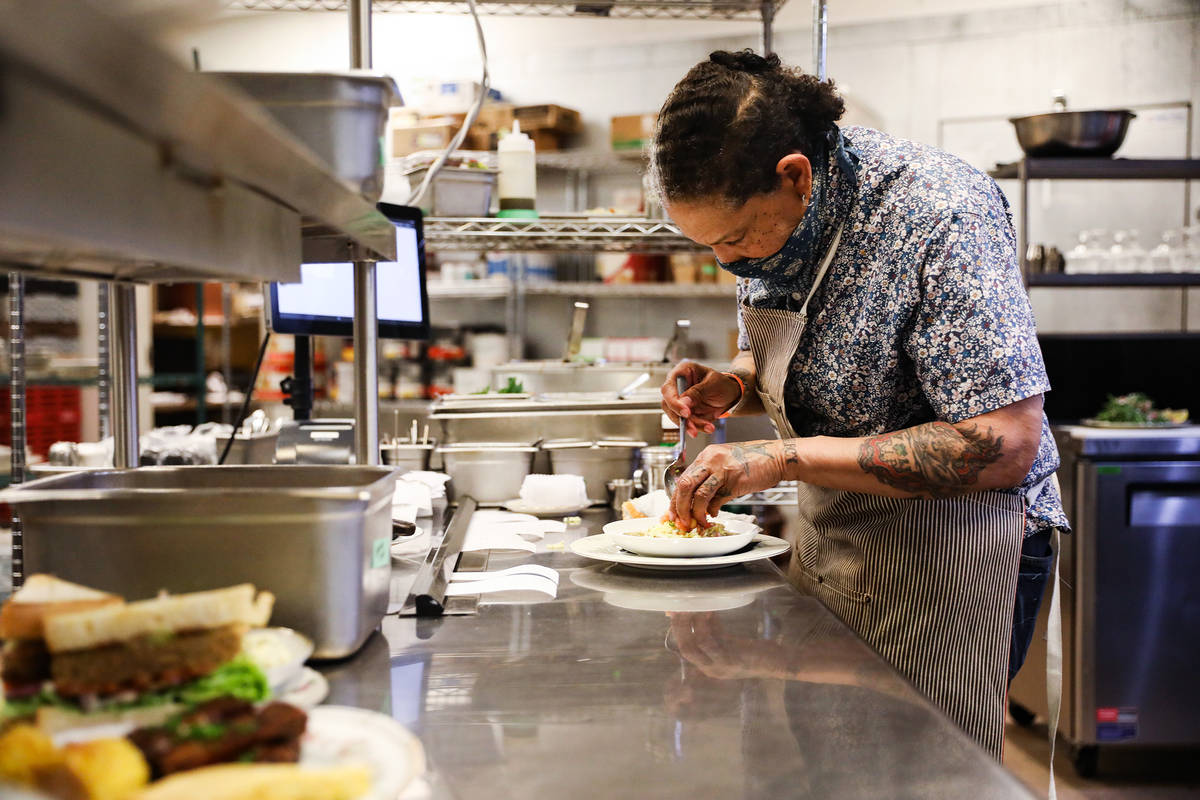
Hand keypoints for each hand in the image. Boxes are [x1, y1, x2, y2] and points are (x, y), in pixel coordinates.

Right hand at [660, 361, 741, 437]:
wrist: (730, 396)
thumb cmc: (722, 384)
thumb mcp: (714, 384)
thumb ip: (698, 392)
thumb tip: (683, 402)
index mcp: (682, 372)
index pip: (668, 388)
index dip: (674, 401)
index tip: (686, 412)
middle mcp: (677, 386)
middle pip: (668, 404)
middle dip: (681, 418)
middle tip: (694, 427)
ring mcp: (679, 401)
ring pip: (676, 416)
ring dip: (691, 425)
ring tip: (708, 427)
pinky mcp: (684, 413)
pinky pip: (686, 423)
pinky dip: (697, 427)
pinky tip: (708, 427)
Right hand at [667, 613, 790, 679]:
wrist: (779, 663)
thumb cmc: (754, 650)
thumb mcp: (729, 640)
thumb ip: (714, 628)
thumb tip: (699, 608)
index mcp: (709, 665)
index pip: (685, 648)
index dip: (677, 629)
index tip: (673, 610)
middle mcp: (711, 669)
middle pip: (685, 649)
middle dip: (678, 627)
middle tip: (676, 607)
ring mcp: (721, 666)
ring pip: (694, 646)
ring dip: (689, 624)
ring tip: (690, 606)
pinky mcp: (732, 660)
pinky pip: (711, 642)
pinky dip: (706, 625)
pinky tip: (708, 611)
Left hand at [669, 439, 789, 528]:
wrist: (777, 457)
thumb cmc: (754, 462)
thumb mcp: (726, 466)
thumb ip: (710, 481)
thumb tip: (698, 505)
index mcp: (706, 455)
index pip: (682, 478)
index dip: (674, 498)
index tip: (672, 512)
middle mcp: (710, 459)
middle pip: (684, 485)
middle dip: (679, 507)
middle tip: (681, 521)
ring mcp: (722, 469)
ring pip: (698, 494)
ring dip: (695, 513)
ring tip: (699, 522)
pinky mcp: (734, 480)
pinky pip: (716, 499)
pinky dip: (712, 510)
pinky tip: (714, 514)